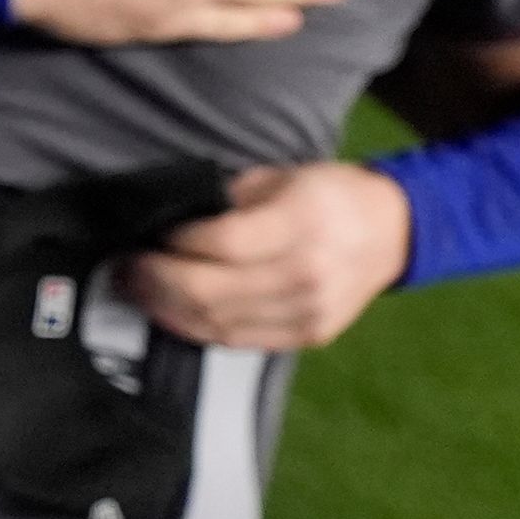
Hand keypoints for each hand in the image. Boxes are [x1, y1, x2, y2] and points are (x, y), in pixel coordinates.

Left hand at [124, 161, 413, 348]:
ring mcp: (308, 313)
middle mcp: (307, 274)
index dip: (177, 242)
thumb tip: (169, 222)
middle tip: (126, 265)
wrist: (392, 232)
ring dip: (165, 309)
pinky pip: (235, 341)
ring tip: (137, 289)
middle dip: (156, 280)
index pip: (223, 242)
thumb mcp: (281, 177)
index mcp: (302, 223)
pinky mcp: (306, 338)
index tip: (150, 234)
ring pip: (216, 324)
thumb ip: (227, 200)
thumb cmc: (329, 195)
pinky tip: (171, 310)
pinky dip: (194, 328)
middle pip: (211, 291)